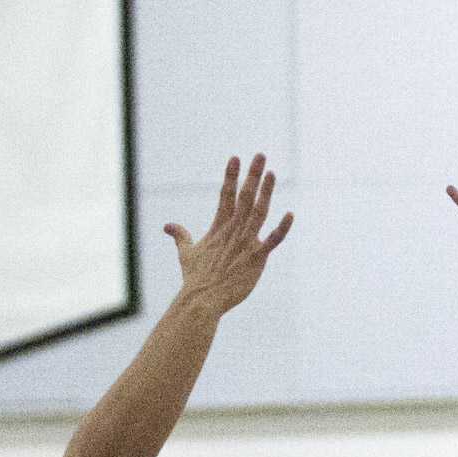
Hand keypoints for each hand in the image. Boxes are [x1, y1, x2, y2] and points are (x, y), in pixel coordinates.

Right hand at [164, 153, 293, 313]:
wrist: (202, 300)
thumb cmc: (195, 278)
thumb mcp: (186, 253)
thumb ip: (180, 236)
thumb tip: (167, 226)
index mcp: (219, 227)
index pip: (225, 195)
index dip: (230, 176)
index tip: (235, 158)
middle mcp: (233, 231)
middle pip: (244, 197)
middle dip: (252, 175)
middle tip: (260, 155)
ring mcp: (245, 243)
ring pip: (259, 212)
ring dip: (266, 192)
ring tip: (272, 173)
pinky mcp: (256, 259)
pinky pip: (273, 241)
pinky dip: (282, 228)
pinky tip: (290, 214)